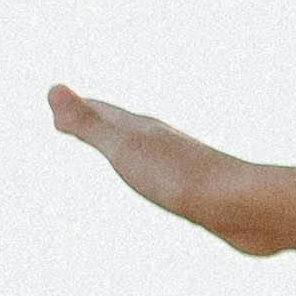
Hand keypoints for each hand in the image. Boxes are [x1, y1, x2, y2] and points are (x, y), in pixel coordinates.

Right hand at [45, 85, 281, 254]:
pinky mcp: (204, 195)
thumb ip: (89, 124)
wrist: (243, 207)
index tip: (58, 101)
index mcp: (144, 130)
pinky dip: (157, 177)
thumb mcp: (124, 149)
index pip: (103, 112)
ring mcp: (186, 168)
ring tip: (123, 150)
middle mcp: (166, 143)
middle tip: (84, 114)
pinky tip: (169, 189)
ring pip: (150, 153)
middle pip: (127, 126)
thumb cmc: (179, 178)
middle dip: (102, 120)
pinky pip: (171, 181)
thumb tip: (52, 88)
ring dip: (132, 148)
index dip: (79, 108)